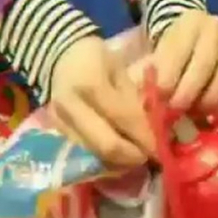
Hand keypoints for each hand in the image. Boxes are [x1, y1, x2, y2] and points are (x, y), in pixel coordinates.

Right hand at [48, 36, 154, 167]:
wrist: (57, 56)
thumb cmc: (94, 58)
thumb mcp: (119, 69)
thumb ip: (133, 99)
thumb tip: (151, 130)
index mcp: (90, 84)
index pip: (123, 119)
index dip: (145, 137)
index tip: (161, 148)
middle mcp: (71, 107)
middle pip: (106, 145)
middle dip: (132, 156)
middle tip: (149, 157)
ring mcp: (59, 122)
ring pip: (94, 154)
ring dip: (119, 161)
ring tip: (135, 155)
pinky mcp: (56, 132)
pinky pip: (85, 151)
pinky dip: (104, 157)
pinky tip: (117, 151)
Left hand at [153, 11, 217, 112]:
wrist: (189, 44)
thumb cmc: (164, 51)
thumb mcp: (149, 53)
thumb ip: (144, 69)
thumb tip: (142, 88)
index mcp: (190, 21)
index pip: (179, 49)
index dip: (168, 76)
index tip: (158, 96)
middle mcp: (215, 28)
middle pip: (204, 64)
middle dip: (187, 92)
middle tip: (174, 112)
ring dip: (208, 100)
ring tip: (191, 114)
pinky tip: (207, 115)